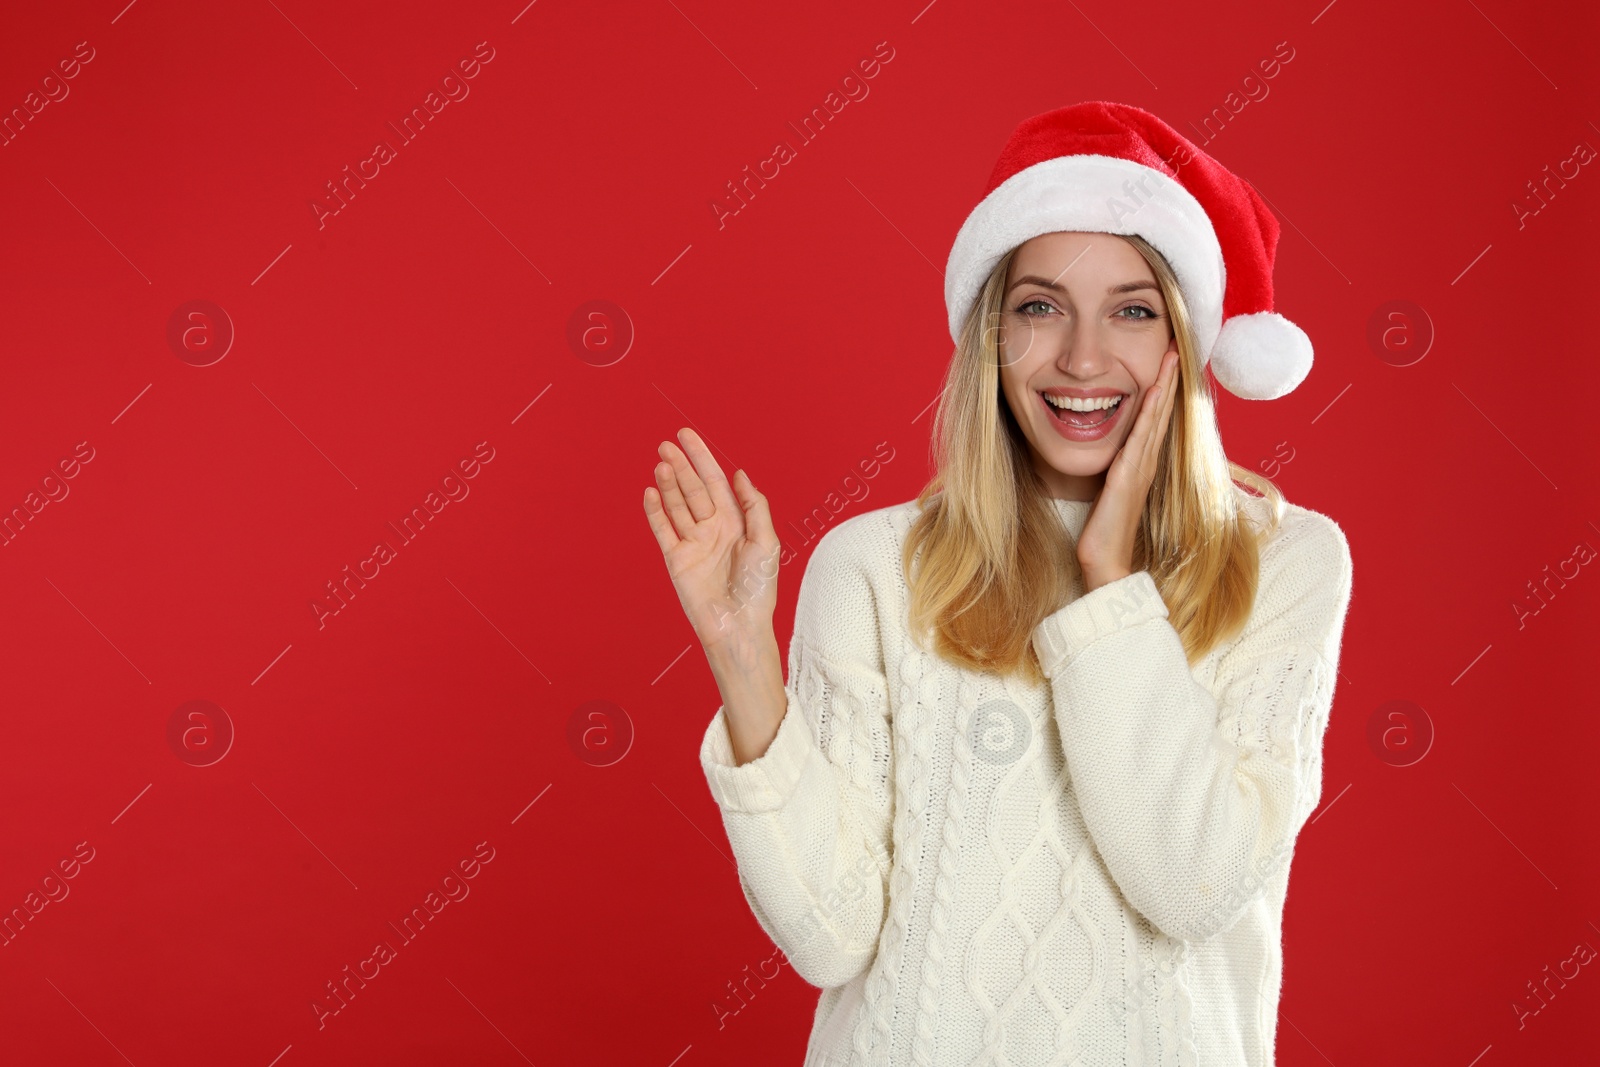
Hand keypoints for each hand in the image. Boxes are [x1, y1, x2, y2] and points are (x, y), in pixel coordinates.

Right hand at [644, 427, 780, 654]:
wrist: (738, 627)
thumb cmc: (758, 591)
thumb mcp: (766, 543)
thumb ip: (755, 507)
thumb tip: (740, 475)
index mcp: (736, 523)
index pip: (716, 482)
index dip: (702, 458)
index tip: (689, 437)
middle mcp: (713, 529)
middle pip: (693, 489)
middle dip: (681, 465)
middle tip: (667, 442)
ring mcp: (693, 544)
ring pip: (677, 505)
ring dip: (668, 483)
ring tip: (660, 461)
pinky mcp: (676, 560)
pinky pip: (663, 529)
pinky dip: (655, 511)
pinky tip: (649, 492)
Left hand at [1077, 350, 1179, 592]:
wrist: (1105, 561)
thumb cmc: (1103, 531)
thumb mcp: (1108, 491)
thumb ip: (1113, 470)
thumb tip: (1111, 454)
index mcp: (1141, 463)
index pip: (1155, 418)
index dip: (1163, 388)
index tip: (1167, 359)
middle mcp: (1146, 462)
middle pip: (1162, 411)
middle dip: (1170, 377)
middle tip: (1177, 344)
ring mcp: (1140, 468)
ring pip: (1156, 418)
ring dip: (1164, 385)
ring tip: (1171, 355)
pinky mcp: (1128, 476)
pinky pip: (1140, 437)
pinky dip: (1148, 413)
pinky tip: (1152, 391)